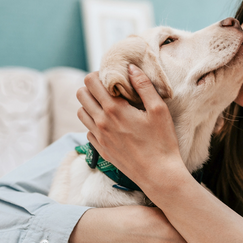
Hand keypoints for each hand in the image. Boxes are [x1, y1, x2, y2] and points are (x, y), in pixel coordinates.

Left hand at [76, 65, 184, 188]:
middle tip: (111, 89)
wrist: (159, 174)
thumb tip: (131, 68)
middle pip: (81, 94)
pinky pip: (87, 130)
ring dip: (91, 104)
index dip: (101, 74)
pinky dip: (94, 122)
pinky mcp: (101, 149)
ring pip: (81, 112)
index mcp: (115, 109)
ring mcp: (99, 137)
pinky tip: (111, 123)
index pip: (91, 81)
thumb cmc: (162, 142)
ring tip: (109, 104)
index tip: (115, 78)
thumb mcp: (159, 110)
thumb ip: (144, 86)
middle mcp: (101, 122)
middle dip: (93, 86)